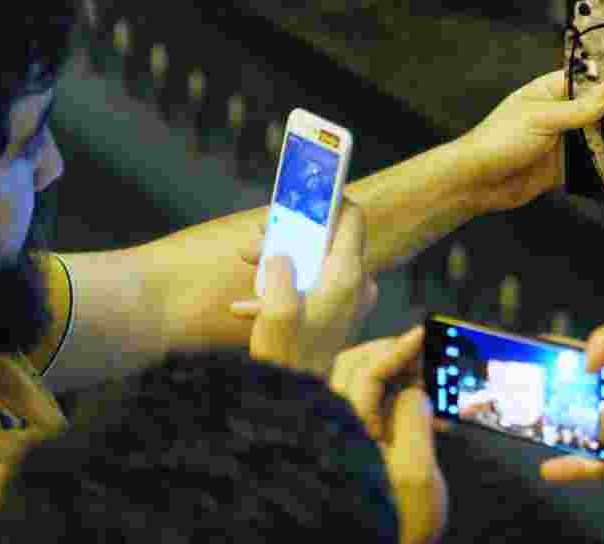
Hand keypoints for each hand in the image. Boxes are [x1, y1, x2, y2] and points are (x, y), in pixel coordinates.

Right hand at [231, 200, 377, 377]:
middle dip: (291, 233)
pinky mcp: (336, 315)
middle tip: (257, 237)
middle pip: (328, 238)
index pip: (352, 218)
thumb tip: (279, 252)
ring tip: (249, 261)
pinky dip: (286, 285)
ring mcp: (348, 301)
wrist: (295, 408)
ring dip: (283, 257)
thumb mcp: (275, 311)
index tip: (301, 195)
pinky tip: (248, 302)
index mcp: (347, 276)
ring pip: (317, 261)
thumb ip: (279, 270)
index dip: (328, 200)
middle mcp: (355, 285)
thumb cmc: (287, 359)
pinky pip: (312, 285)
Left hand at [331, 328, 447, 543]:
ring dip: (393, 371)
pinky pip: (368, 400)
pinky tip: (424, 409)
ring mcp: (342, 432)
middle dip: (392, 352)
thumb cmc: (398, 525)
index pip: (367, 373)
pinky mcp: (353, 440)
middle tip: (428, 353)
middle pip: (355, 366)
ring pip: (359, 380)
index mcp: (347, 431)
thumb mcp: (418, 477)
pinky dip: (393, 392)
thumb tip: (414, 388)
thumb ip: (416, 422)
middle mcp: (336, 426)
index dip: (397, 349)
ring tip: (429, 380)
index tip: (423, 334)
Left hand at [458, 70, 603, 212]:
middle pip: (597, 111)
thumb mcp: (541, 118)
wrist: (477, 182)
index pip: (586, 80)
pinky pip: (590, 166)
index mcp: (549, 92)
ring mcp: (562, 142)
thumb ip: (578, 108)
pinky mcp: (564, 168)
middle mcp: (559, 115)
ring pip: (597, 139)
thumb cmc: (499, 140)